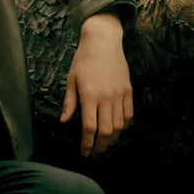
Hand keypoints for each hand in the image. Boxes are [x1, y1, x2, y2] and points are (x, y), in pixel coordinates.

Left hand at [60, 12, 132, 156]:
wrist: (103, 41)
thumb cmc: (83, 59)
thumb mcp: (71, 80)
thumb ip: (69, 102)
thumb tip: (64, 121)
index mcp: (89, 96)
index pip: (89, 127)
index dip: (87, 143)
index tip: (85, 152)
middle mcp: (106, 97)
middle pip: (106, 130)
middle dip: (100, 145)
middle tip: (96, 152)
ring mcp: (119, 94)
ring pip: (119, 125)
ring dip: (112, 138)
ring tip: (106, 144)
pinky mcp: (128, 90)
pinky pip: (129, 114)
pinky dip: (124, 125)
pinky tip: (117, 129)